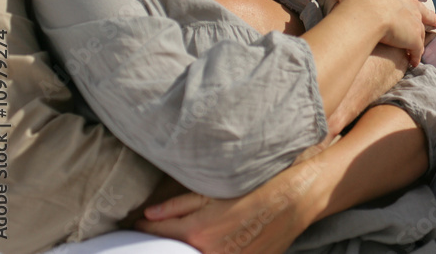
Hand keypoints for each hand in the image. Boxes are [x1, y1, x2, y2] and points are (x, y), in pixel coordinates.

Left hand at [136, 164, 315, 253]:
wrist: (297, 198)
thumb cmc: (259, 187)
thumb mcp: (216, 191)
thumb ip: (179, 205)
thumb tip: (149, 215)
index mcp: (200, 232)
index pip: (160, 235)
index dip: (145, 229)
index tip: (138, 224)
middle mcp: (211, 253)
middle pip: (176, 252)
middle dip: (165, 243)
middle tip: (159, 233)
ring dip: (187, 250)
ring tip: (187, 237)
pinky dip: (212, 251)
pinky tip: (214, 243)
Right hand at [325, 0, 435, 65]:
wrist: (367, 14)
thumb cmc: (357, 0)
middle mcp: (410, 3)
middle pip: (424, 10)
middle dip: (431, 15)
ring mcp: (414, 21)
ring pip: (423, 30)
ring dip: (426, 35)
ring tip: (431, 38)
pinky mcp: (414, 38)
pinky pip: (417, 49)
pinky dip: (416, 56)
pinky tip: (414, 62)